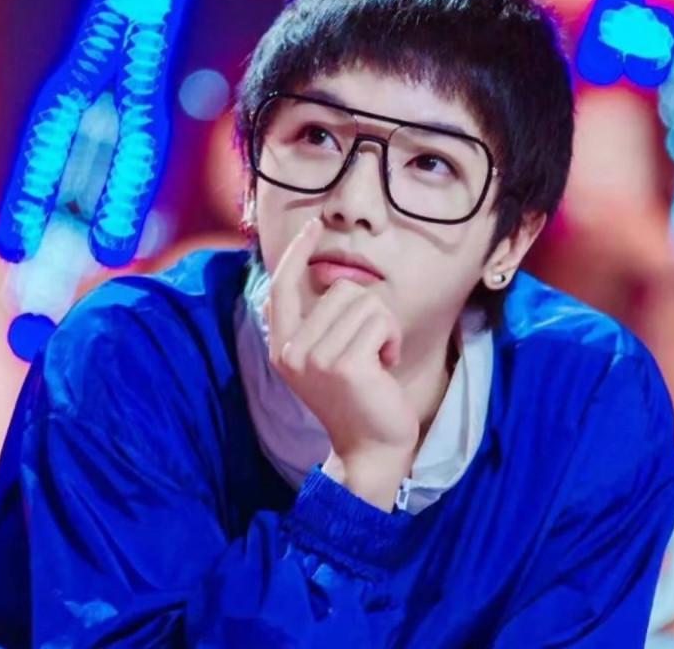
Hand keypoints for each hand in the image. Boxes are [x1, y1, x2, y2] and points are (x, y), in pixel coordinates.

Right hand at [263, 218, 419, 498]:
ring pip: (364, 301)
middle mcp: (291, 351)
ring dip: (382, 327)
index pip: (282, 285)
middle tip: (368, 348)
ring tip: (376, 358)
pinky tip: (385, 365)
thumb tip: (305, 280)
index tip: (312, 226)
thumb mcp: (321, 360)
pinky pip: (380, 320)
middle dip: (368, 311)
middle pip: (340, 288)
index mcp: (282, 346)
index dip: (296, 252)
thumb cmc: (356, 397)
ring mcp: (315, 358)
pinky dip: (391, 339)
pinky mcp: (345, 365)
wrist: (372, 447)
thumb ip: (311, 322)